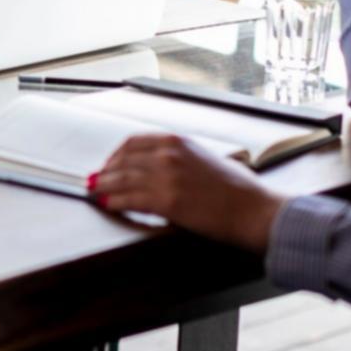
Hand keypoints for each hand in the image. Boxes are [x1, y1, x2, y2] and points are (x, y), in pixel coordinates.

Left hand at [90, 134, 285, 253]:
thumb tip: (157, 166)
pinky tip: (108, 205)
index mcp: (178, 141)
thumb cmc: (238, 189)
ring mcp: (166, 177)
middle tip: (95, 181)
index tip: (108, 165)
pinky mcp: (166, 201)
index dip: (115, 155)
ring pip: (121, 179)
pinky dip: (113, 202)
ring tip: (95, 193)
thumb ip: (180, 158)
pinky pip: (129, 199)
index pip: (133, 142)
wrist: (255, 209)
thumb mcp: (205, 158)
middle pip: (123, 160)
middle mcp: (168, 154)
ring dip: (103, 187)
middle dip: (105, 172)